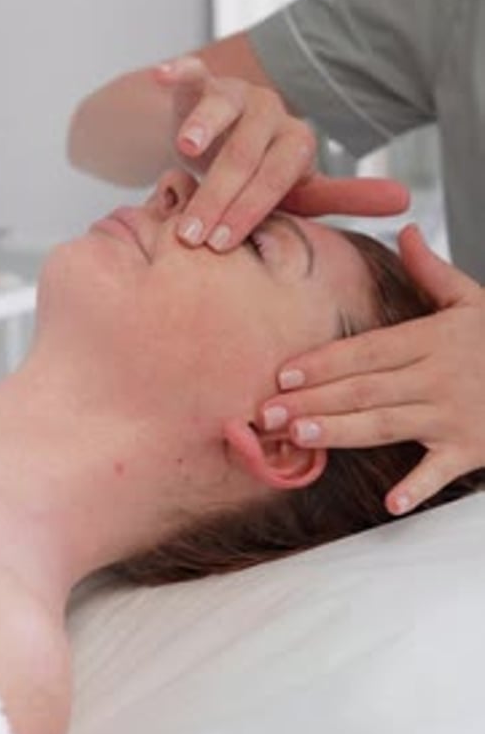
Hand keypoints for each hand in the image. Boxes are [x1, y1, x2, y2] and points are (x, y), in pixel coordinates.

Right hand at [153, 56, 408, 249]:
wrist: (214, 144)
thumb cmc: (258, 176)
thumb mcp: (297, 191)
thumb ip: (343, 196)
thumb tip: (406, 201)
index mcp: (297, 143)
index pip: (277, 178)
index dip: (250, 209)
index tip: (222, 243)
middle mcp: (271, 112)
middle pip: (245, 152)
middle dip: (217, 195)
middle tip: (191, 232)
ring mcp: (236, 93)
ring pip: (220, 108)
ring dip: (201, 129)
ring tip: (183, 152)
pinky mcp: (202, 79)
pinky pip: (192, 72)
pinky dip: (179, 72)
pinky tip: (162, 76)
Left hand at [259, 225, 484, 514]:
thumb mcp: (473, 300)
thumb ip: (433, 270)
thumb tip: (405, 231)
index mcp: (432, 339)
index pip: (368, 350)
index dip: (324, 362)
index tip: (284, 373)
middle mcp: (438, 376)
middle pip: (366, 389)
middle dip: (314, 401)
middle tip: (269, 414)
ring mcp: (454, 414)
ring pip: (388, 424)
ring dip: (343, 432)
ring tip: (299, 438)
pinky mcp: (472, 447)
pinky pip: (442, 469)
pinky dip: (420, 486)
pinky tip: (392, 502)